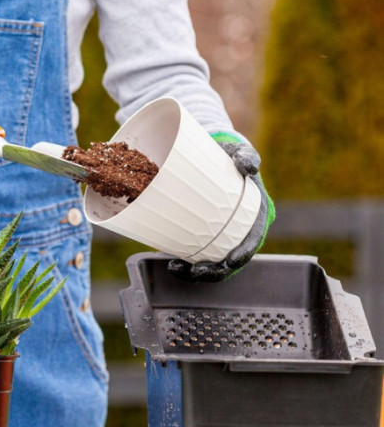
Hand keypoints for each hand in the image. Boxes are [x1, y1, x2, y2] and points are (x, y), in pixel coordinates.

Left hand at [167, 135, 275, 281]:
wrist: (214, 159)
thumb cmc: (230, 158)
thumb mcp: (240, 153)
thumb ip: (246, 156)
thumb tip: (248, 166)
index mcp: (254, 216)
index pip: (252, 240)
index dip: (243, 254)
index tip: (230, 261)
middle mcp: (238, 231)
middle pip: (230, 260)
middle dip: (215, 271)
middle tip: (196, 270)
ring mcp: (220, 236)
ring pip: (212, 262)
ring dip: (196, 273)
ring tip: (175, 268)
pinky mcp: (203, 236)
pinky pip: (196, 254)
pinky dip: (185, 263)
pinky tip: (171, 262)